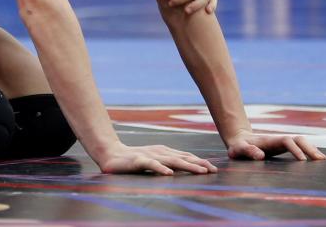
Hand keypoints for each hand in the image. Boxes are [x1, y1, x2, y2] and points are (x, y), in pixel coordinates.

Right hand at [97, 142, 217, 174]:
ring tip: (200, 171)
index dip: (200, 161)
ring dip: (188, 166)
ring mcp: (150, 155)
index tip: (214, 168)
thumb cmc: (135, 159)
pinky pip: (152, 165)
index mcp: (165, 151)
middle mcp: (160, 152)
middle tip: (213, 170)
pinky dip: (161, 168)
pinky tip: (169, 174)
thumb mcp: (155, 160)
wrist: (112, 154)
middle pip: (183, 158)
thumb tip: (186, 168)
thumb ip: (169, 163)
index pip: (186, 156)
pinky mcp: (139, 160)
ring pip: (172, 161)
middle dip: (199, 164)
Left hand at [226, 129, 325, 161]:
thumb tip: (260, 156)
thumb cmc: (239, 146)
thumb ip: (247, 151)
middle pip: (298, 139)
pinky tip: (317, 159)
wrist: (240, 139)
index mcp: (269, 140)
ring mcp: (283, 142)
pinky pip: (300, 146)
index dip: (295, 149)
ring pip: (301, 142)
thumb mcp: (238, 149)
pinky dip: (310, 150)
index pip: (286, 141)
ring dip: (312, 149)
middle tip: (320, 160)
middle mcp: (279, 139)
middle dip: (309, 148)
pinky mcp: (284, 146)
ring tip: (323, 160)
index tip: (302, 161)